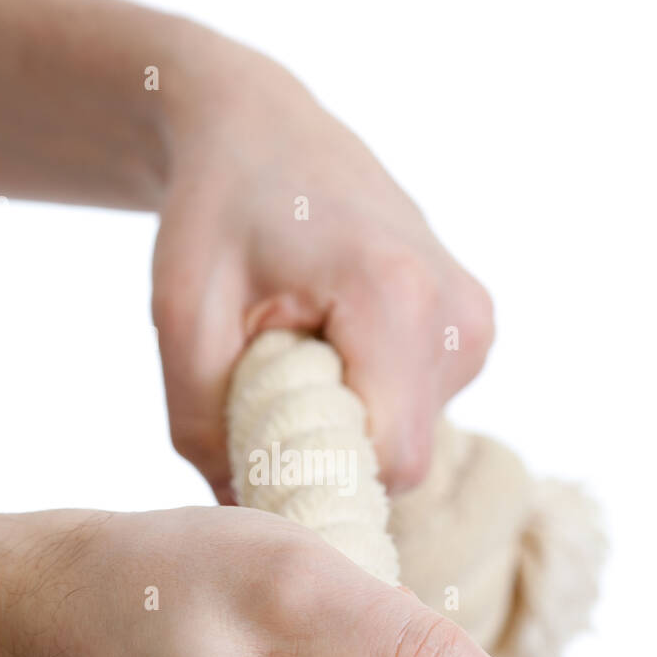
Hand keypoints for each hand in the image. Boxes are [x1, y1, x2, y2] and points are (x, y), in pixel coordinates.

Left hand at [152, 31, 493, 499]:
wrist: (261, 132)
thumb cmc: (216, 216)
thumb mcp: (183, 321)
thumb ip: (206, 431)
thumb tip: (247, 524)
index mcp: (395, 295)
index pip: (384, 460)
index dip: (316, 480)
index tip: (253, 461)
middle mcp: (457, 311)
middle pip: (400, 461)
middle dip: (327, 457)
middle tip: (260, 401)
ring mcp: (474, 321)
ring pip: (410, 441)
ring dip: (344, 428)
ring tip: (294, 357)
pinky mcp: (473, 328)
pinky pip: (419, 411)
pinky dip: (367, 403)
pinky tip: (329, 348)